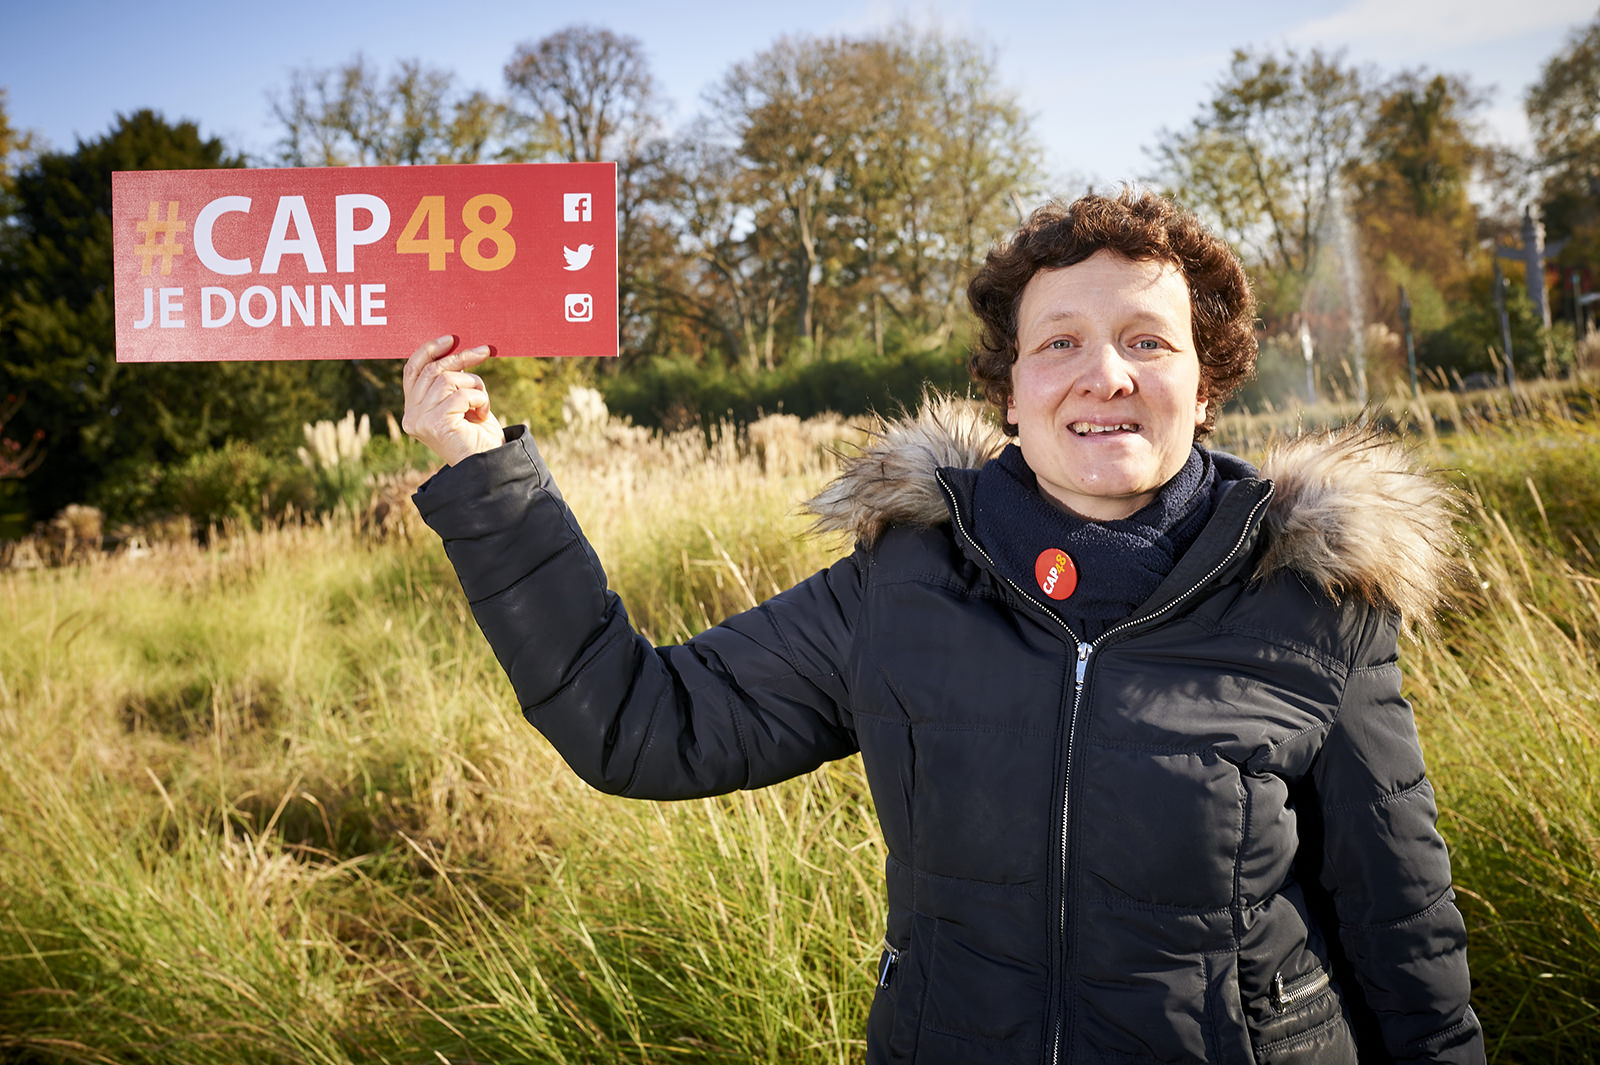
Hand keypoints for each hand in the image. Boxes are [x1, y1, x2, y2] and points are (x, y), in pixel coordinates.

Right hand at [401, 335, 504, 465]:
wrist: (488, 466)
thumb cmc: (478, 435)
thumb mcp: (462, 401)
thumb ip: (452, 380)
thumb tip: (455, 347)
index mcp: (413, 409)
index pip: (412, 370)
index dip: (429, 350)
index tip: (451, 339)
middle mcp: (411, 415)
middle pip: (432, 370)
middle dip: (461, 358)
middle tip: (484, 351)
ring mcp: (420, 421)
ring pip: (447, 379)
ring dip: (474, 385)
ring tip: (482, 403)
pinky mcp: (435, 424)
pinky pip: (460, 394)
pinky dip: (479, 399)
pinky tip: (482, 415)